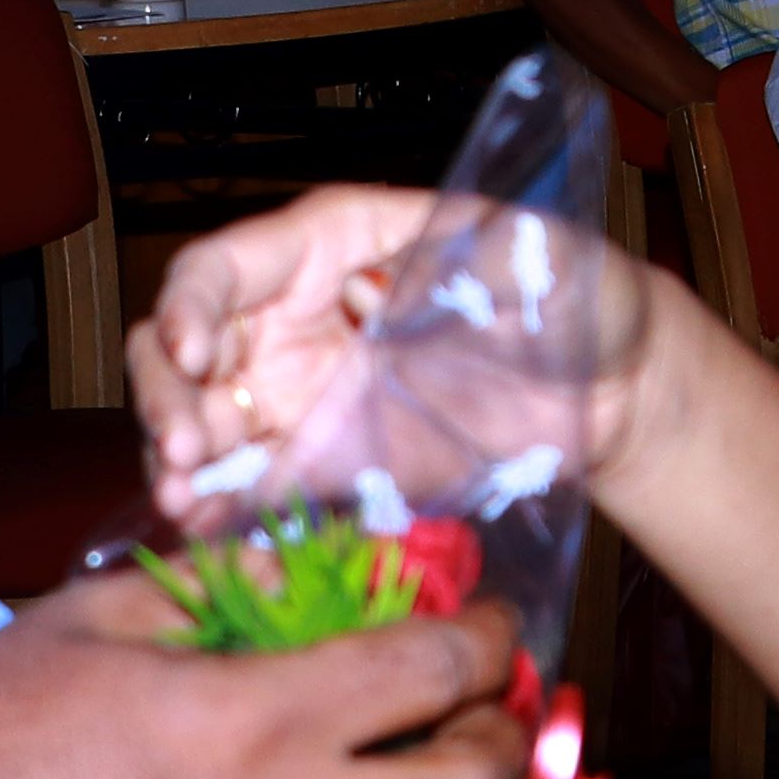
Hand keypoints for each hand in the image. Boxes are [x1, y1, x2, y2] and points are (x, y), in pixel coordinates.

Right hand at [133, 186, 669, 509]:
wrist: (612, 386)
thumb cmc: (570, 292)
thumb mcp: (525, 250)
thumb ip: (451, 260)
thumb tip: (366, 293)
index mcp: (329, 245)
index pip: (224, 264)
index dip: (190, 304)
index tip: (195, 354)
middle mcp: (295, 318)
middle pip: (184, 345)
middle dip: (165, 391)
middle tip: (182, 448)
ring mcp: (302, 395)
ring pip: (203, 419)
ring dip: (177, 459)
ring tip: (181, 502)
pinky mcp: (326, 464)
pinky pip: (255, 487)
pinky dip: (222, 510)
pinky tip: (204, 533)